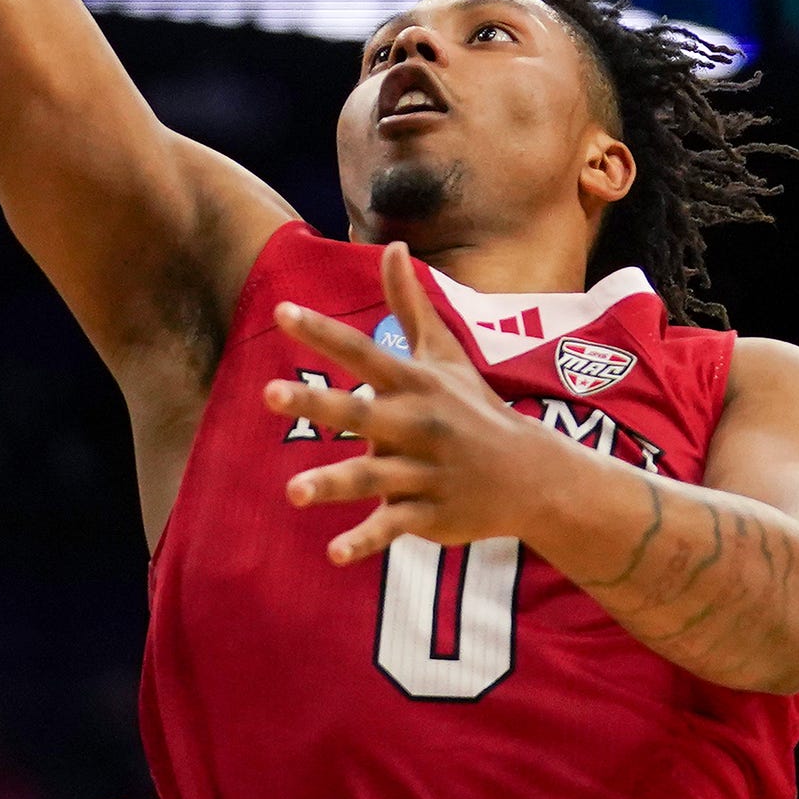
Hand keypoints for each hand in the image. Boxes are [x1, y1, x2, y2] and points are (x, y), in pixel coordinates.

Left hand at [268, 243, 575, 565]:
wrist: (532, 475)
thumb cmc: (475, 409)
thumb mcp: (444, 355)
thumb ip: (409, 304)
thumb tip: (392, 244)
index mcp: (415, 384)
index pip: (362, 352)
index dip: (322, 333)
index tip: (282, 312)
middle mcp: (417, 424)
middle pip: (359, 411)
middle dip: (315, 403)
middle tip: (266, 393)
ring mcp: (423, 471)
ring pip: (372, 476)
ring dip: (333, 483)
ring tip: (293, 493)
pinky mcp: (428, 513)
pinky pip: (393, 526)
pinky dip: (366, 541)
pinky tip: (334, 554)